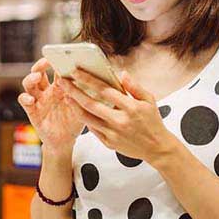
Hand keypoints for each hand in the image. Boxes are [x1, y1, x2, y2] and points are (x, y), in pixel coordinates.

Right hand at [18, 58, 84, 154]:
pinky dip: (25, 98)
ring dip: (30, 78)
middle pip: (39, 72)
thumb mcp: (84, 106)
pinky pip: (24, 101)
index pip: (55, 69)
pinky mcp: (32, 111)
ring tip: (36, 77)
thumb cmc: (76, 121)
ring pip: (29, 84)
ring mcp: (39, 100)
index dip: (56, 61)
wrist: (66, 141)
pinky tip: (31, 99)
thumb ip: (87, 93)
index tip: (60, 56)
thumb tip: (97, 79)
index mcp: (61, 87)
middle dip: (40, 65)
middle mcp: (48, 91)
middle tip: (45, 62)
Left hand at [59, 67, 174, 162]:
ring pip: (88, 118)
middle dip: (74, 91)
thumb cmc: (152, 121)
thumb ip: (134, 87)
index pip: (105, 90)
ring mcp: (113, 133)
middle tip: (62, 82)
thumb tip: (121, 73)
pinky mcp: (109, 143)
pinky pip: (92, 129)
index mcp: (130, 107)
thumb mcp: (149, 100)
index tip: (76, 71)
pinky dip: (84, 119)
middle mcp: (120, 120)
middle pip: (91, 104)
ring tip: (66, 95)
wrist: (156, 148)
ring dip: (74, 106)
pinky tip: (77, 110)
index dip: (88, 79)